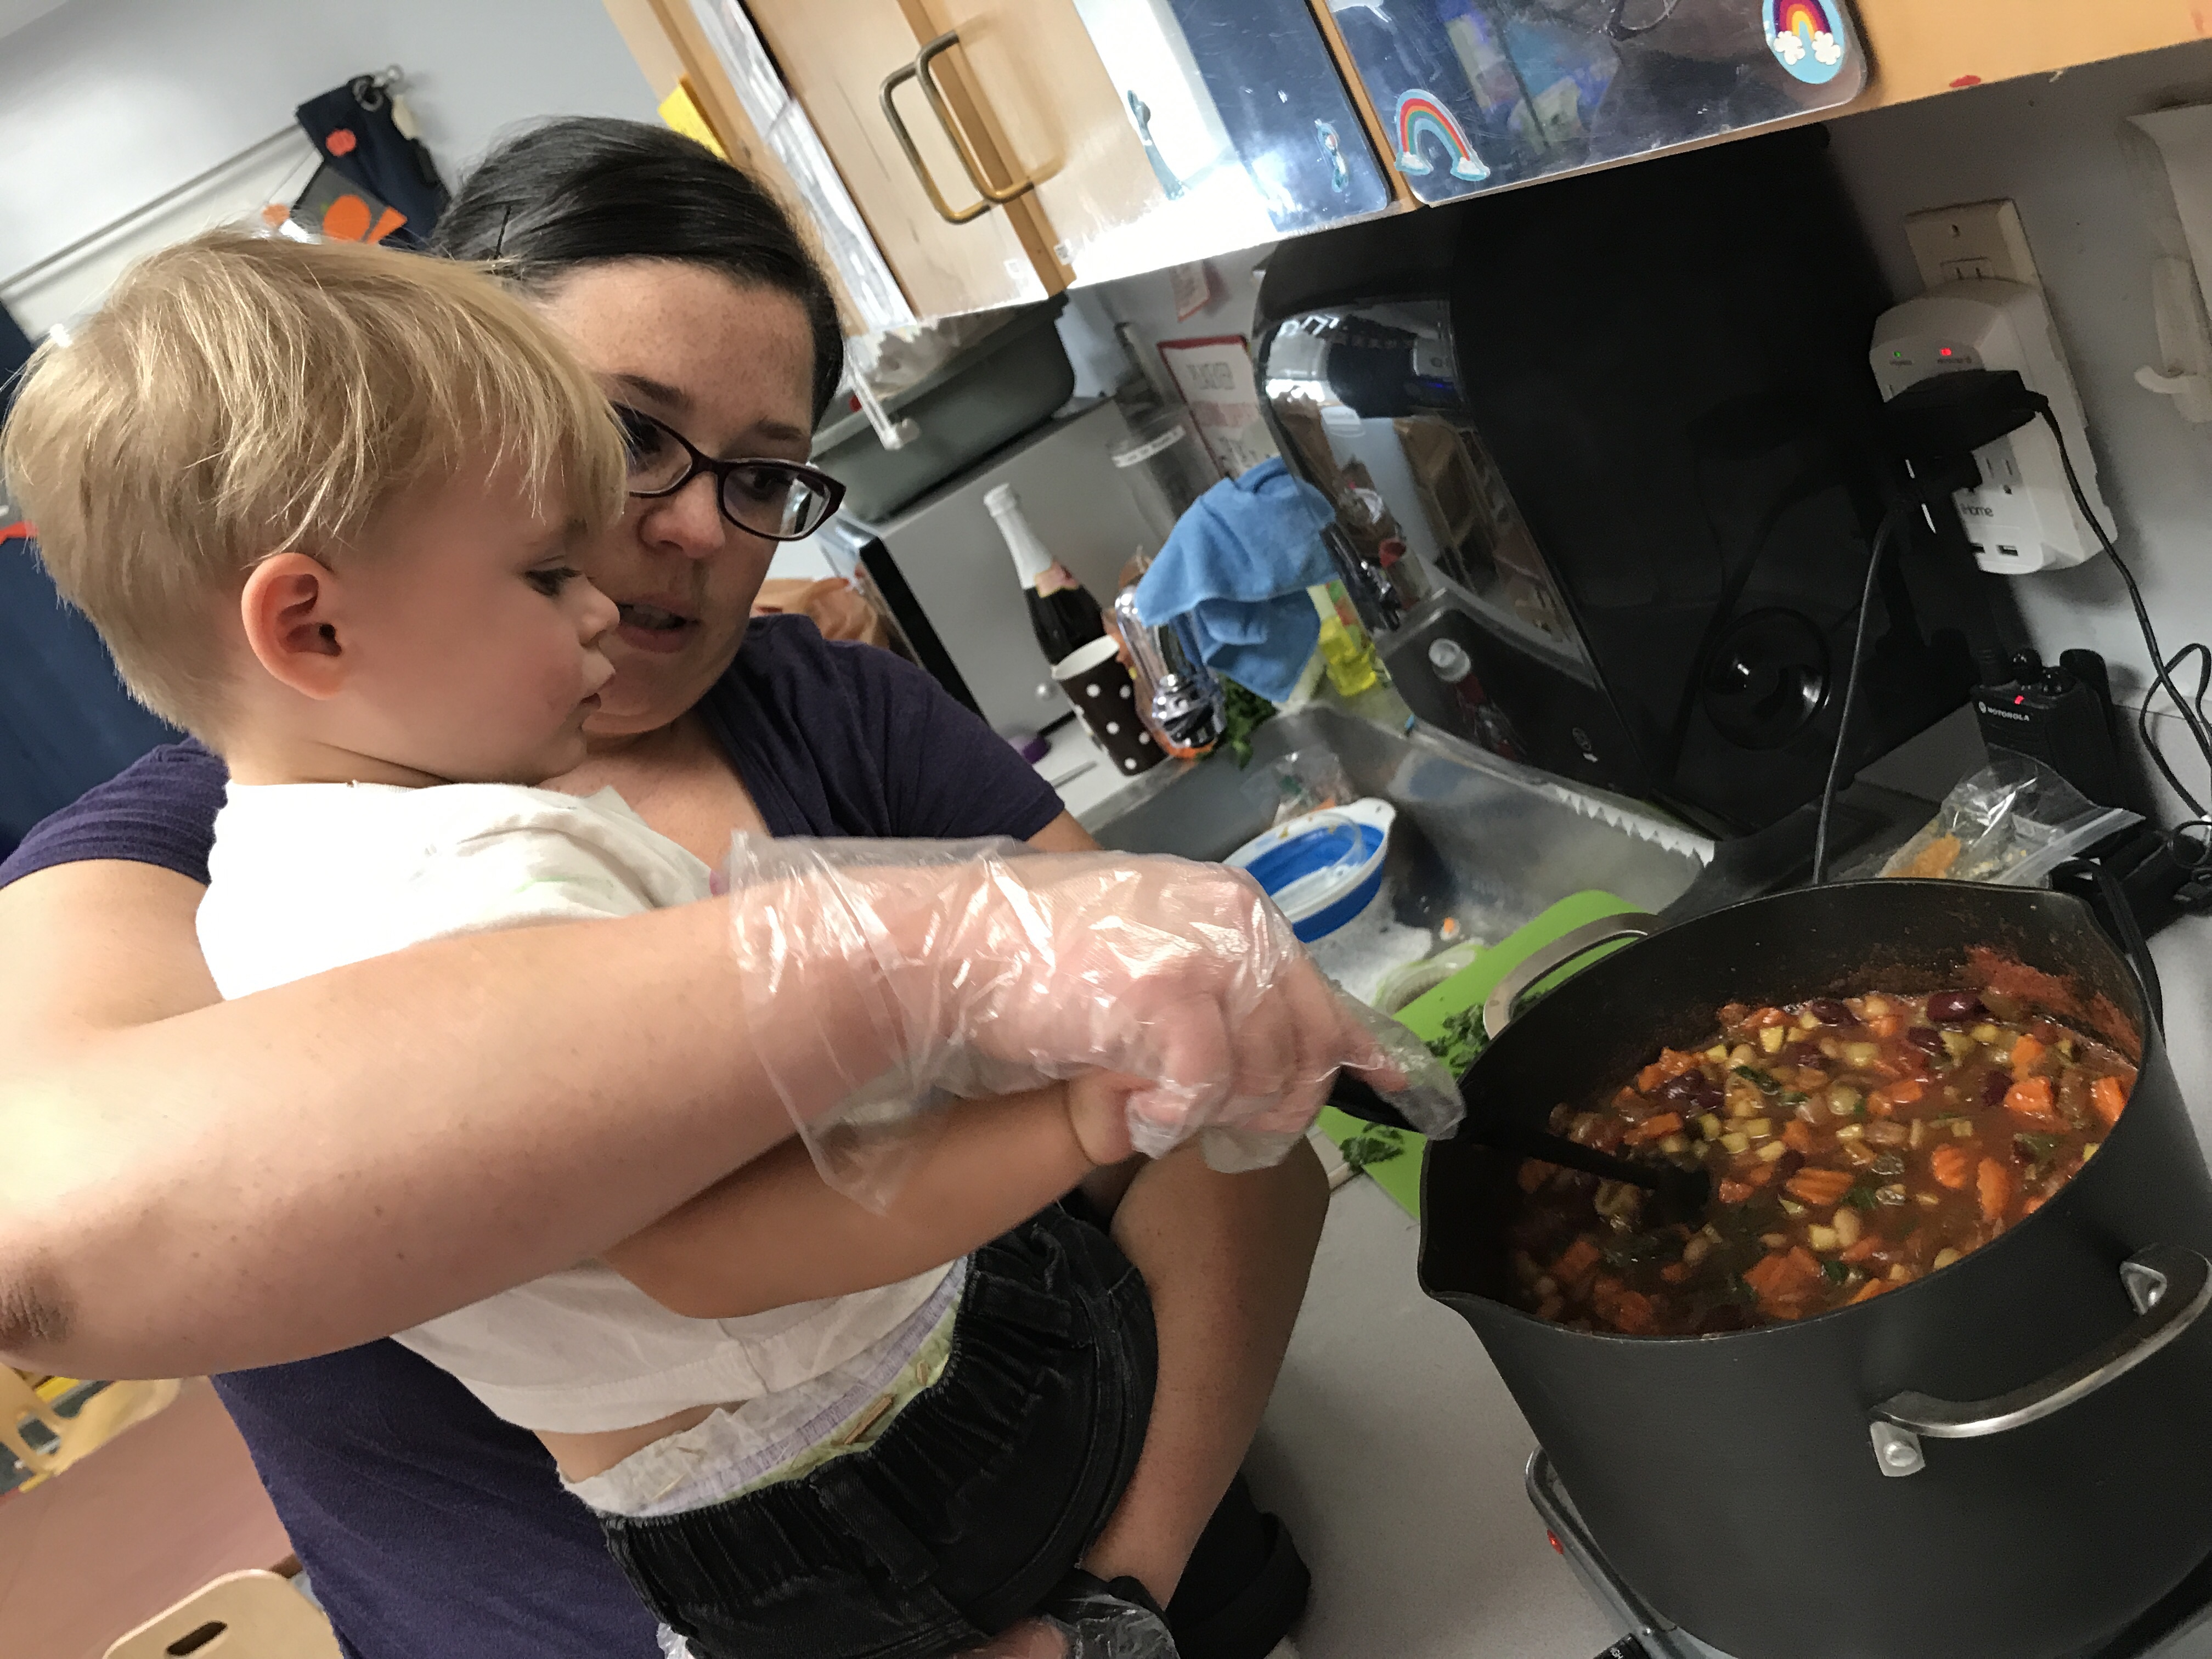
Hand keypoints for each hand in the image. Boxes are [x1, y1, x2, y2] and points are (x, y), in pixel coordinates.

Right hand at [724, 838, 1444, 1203]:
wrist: (945, 949)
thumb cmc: (1028, 964)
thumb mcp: (1139, 966)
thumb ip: (1209, 997)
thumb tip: (1272, 1055)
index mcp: (1232, 906)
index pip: (1321, 992)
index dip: (1353, 1052)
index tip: (1391, 1090)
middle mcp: (1235, 920)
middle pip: (1305, 1046)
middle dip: (1275, 1107)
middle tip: (1220, 1139)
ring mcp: (1206, 954)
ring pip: (1264, 1073)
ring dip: (1219, 1116)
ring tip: (1161, 1122)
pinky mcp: (1169, 996)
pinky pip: (1208, 1087)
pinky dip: (1178, 1117)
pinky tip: (1140, 1121)